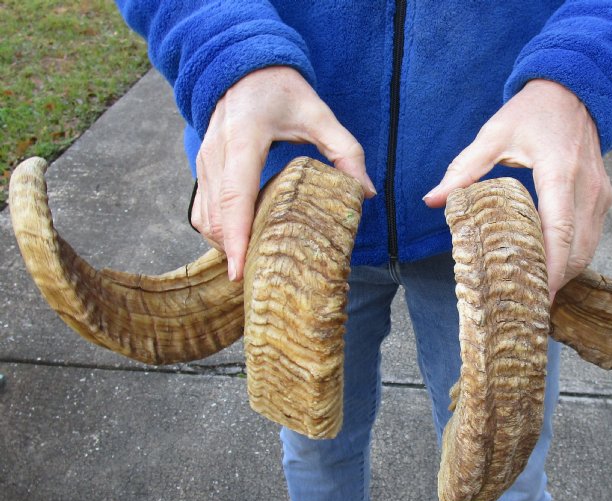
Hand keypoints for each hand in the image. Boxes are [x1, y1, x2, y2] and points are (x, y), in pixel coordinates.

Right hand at [192, 66, 375, 280]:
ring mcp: (203, 161)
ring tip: (256, 262)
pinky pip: (201, 211)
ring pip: (205, 218)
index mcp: (244, 137)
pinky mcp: (201, 168)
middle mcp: (216, 152)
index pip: (236, 195)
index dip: (235, 237)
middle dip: (233, 251)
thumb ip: (346, 152)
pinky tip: (242, 242)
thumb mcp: (319, 114)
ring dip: (225, 244)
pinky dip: (217, 232)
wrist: (244, 68)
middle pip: (217, 216)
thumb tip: (366, 193)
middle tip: (261, 277)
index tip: (240, 270)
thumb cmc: (282, 90)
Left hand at [423, 79, 611, 301]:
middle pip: (577, 249)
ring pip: (589, 248)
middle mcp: (587, 188)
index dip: (550, 267)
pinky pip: (591, 237)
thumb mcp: (493, 135)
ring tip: (537, 295)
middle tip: (528, 304)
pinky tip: (551, 271)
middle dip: (556, 281)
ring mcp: (601, 194)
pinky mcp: (604, 197)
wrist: (575, 89)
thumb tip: (432, 200)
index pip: (559, 230)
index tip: (537, 295)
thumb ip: (464, 170)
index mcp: (560, 172)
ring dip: (566, 273)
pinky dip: (573, 258)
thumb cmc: (532, 112)